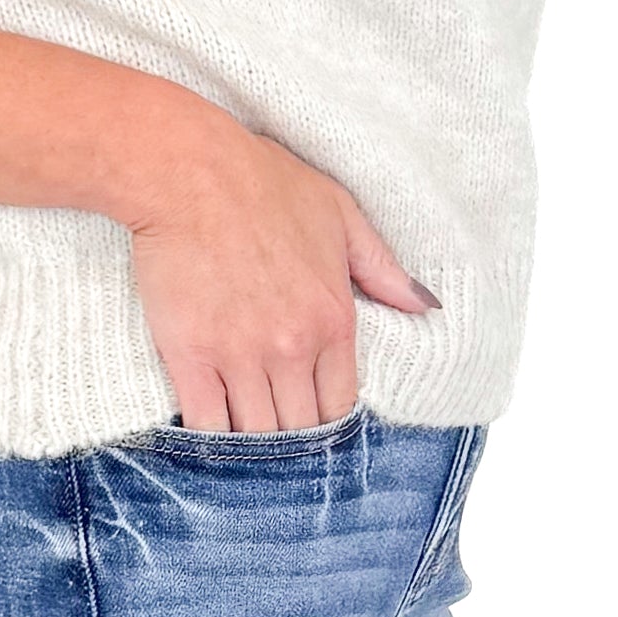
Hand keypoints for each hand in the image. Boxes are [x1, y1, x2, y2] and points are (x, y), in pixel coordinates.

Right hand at [124, 116, 434, 432]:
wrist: (190, 172)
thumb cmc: (264, 183)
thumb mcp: (341, 216)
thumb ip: (383, 269)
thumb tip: (427, 306)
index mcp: (334, 320)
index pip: (340, 404)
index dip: (326, 419)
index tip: (309, 416)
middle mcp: (293, 347)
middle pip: (298, 428)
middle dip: (289, 436)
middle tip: (274, 433)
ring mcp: (240, 355)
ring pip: (255, 434)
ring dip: (250, 444)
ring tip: (242, 437)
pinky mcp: (190, 356)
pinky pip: (206, 423)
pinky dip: (209, 437)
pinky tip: (208, 436)